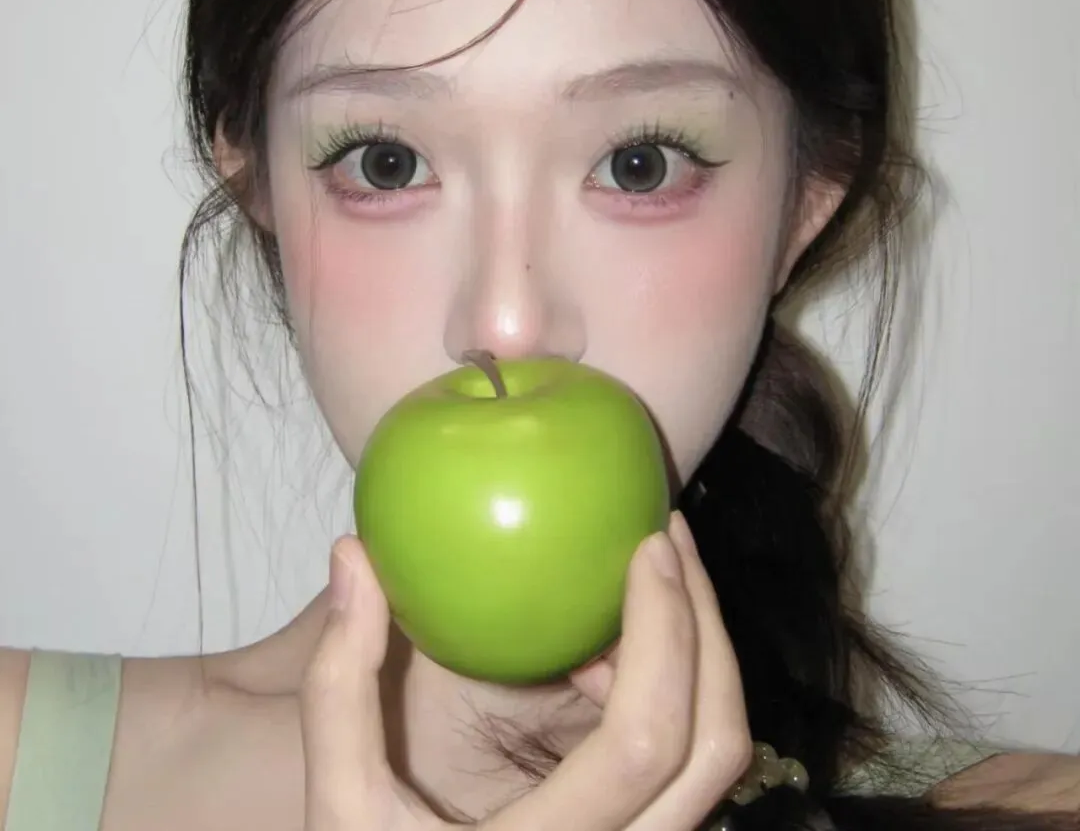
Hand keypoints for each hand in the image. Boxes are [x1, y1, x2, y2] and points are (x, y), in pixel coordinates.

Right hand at [300, 511, 752, 829]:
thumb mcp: (339, 799)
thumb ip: (340, 683)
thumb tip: (352, 553)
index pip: (644, 744)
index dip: (665, 635)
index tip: (649, 546)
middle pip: (716, 747)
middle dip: (706, 625)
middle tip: (669, 536)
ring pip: (719, 759)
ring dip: (703, 654)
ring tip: (657, 573)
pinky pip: (690, 763)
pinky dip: (678, 688)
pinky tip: (618, 647)